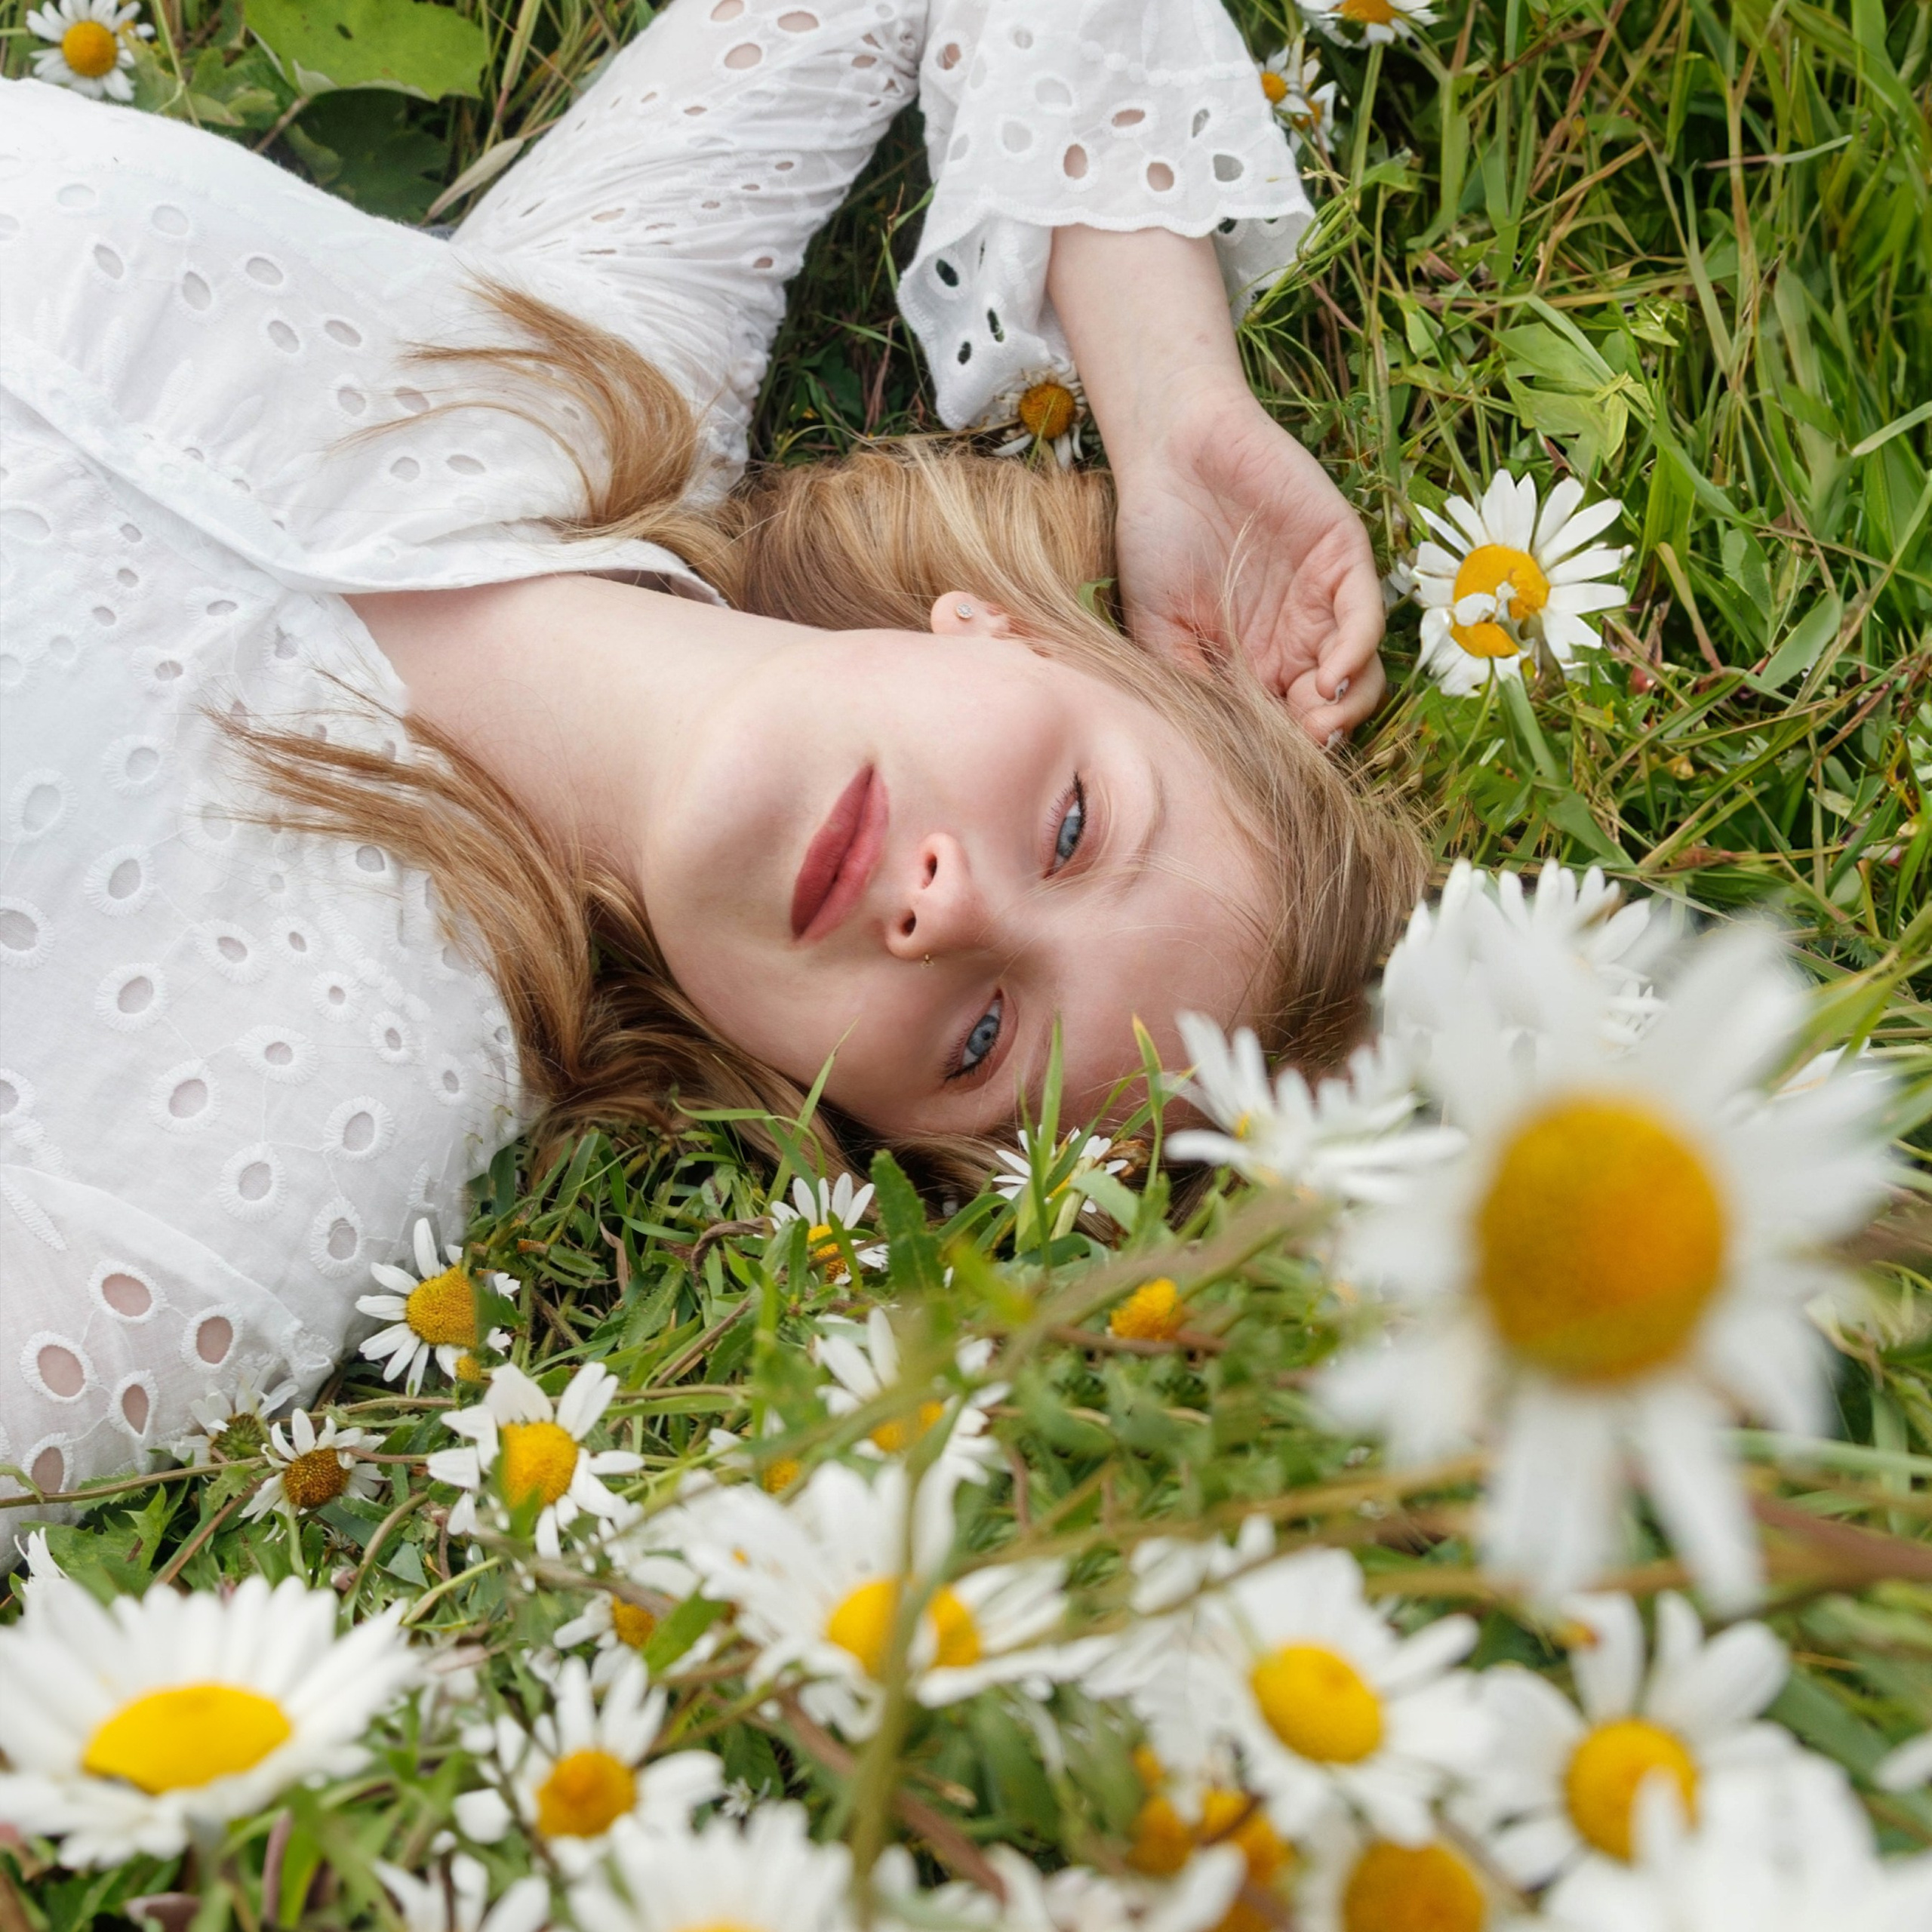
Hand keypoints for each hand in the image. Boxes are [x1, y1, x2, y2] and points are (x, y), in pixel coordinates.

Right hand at [1111, 380, 1386, 743]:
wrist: (1168, 454)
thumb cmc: (1155, 540)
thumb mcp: (1156, 633)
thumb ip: (1191, 688)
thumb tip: (1222, 754)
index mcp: (1253, 664)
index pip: (1285, 725)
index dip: (1282, 756)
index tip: (1266, 776)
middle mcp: (1296, 639)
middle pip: (1331, 709)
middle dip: (1318, 739)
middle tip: (1296, 752)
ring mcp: (1323, 600)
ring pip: (1360, 673)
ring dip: (1343, 708)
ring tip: (1315, 724)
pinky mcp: (1344, 558)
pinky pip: (1366, 618)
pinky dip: (1355, 654)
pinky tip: (1328, 677)